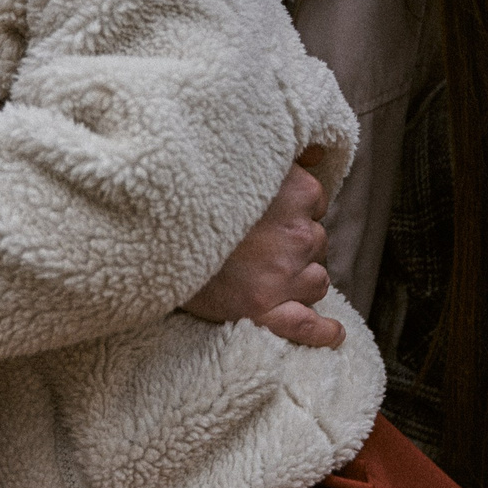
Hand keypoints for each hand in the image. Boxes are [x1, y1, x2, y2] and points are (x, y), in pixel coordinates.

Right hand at [182, 150, 343, 348]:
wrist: (152, 230)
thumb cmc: (194, 191)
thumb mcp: (242, 159)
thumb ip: (286, 157)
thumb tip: (320, 153)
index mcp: (298, 193)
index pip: (315, 203)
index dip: (292, 209)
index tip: (263, 212)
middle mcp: (299, 234)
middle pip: (315, 243)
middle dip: (293, 245)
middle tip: (253, 242)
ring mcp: (284, 276)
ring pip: (315, 280)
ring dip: (298, 279)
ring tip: (258, 272)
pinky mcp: (263, 310)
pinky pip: (306, 325)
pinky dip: (322, 332)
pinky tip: (334, 334)